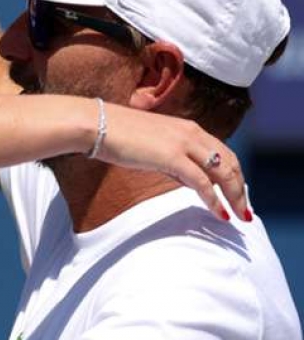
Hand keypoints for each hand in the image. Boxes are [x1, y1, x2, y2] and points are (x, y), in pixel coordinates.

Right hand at [95, 102, 249, 222]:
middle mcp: (191, 132)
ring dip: (234, 196)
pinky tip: (220, 213)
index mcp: (188, 127)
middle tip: (243, 210)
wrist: (96, 124)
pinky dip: (214, 199)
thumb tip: (186, 177)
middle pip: (230, 162)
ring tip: (239, 216)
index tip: (236, 193)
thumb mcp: (152, 143)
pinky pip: (202, 182)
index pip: (223, 152)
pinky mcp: (172, 156)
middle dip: (240, 188)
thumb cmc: (116, 133)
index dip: (234, 174)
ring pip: (222, 173)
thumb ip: (172, 157)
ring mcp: (183, 143)